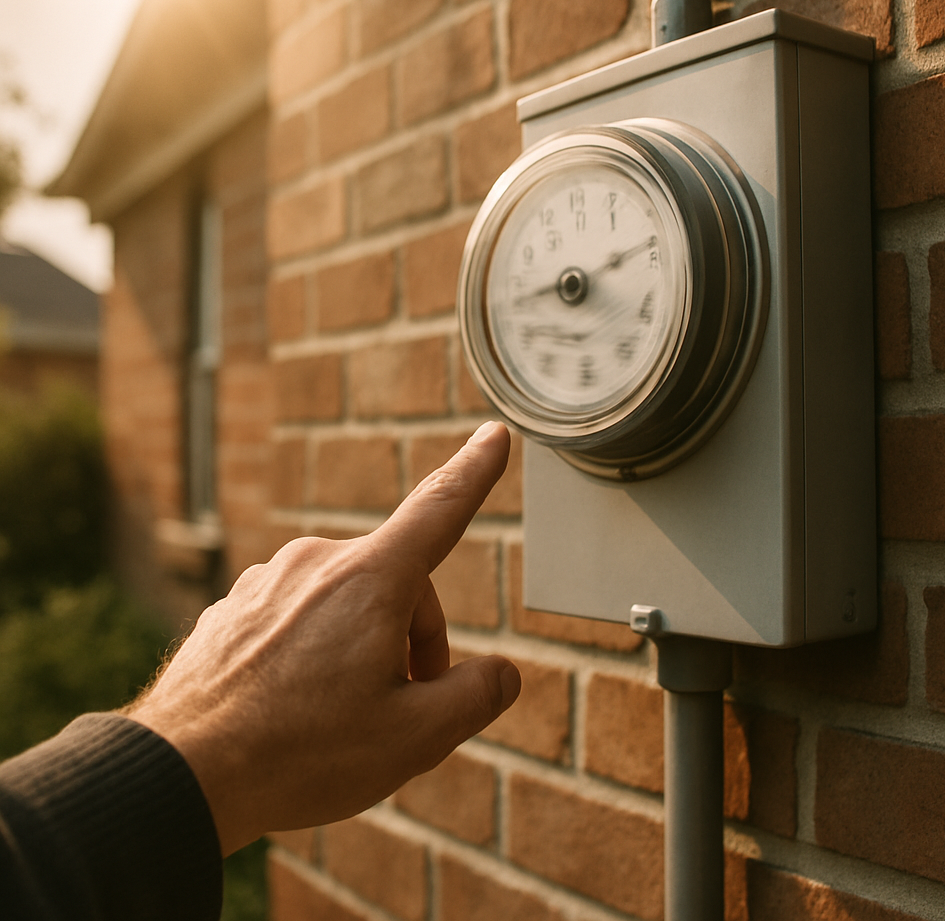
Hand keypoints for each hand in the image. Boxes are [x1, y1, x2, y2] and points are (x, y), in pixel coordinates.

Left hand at [128, 421, 520, 855]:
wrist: (179, 774)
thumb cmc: (302, 753)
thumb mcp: (414, 739)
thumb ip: (475, 697)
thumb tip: (501, 675)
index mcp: (370, 579)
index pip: (439, 510)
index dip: (474, 472)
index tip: (492, 434)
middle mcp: (318, 561)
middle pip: (398, 587)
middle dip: (416, 641)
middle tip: (403, 709)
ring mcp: (269, 579)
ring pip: (348, 603)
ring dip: (364, 648)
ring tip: (341, 718)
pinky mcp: (235, 605)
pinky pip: (299, 617)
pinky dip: (314, 653)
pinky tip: (295, 708)